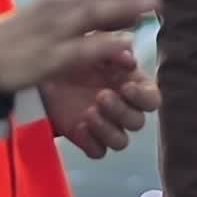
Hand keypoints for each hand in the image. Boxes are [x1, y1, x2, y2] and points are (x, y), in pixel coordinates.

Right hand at [0, 0, 176, 94]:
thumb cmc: (28, 37)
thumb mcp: (62, 15)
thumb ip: (99, 8)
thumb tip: (139, 7)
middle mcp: (63, 4)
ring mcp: (55, 29)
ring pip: (95, 12)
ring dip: (126, 5)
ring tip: (157, 2)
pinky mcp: (48, 58)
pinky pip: (79, 50)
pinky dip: (103, 44)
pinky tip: (127, 42)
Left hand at [42, 56, 161, 157]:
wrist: (44, 70)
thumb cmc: (75, 55)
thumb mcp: (94, 45)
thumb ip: (113, 51)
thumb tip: (130, 59)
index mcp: (131, 85)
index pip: (151, 100)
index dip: (143, 97)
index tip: (126, 87)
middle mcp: (122, 108)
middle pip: (137, 122)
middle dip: (121, 111)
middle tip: (101, 96)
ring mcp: (105, 126)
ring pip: (121, 141)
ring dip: (107, 129)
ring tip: (88, 112)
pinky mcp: (86, 139)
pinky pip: (98, 151)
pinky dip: (91, 142)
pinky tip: (79, 126)